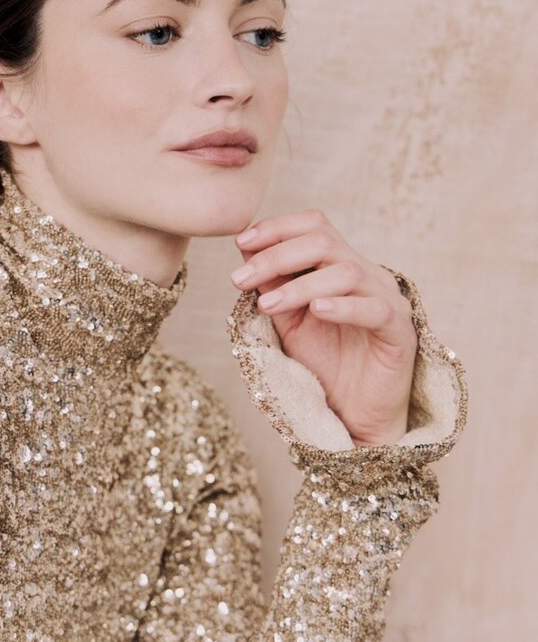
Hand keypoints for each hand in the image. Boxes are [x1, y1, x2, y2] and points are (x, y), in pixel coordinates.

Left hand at [230, 209, 417, 445]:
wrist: (353, 415)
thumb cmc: (324, 365)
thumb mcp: (288, 320)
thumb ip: (272, 285)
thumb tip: (245, 249)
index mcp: (342, 266)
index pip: (314, 226)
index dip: (277, 227)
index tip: (241, 242)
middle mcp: (368, 275)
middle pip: (325, 241)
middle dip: (276, 256)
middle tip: (240, 280)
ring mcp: (387, 300)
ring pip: (346, 272)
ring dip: (299, 286)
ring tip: (267, 305)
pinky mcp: (400, 331)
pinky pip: (375, 309)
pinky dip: (343, 306)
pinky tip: (316, 310)